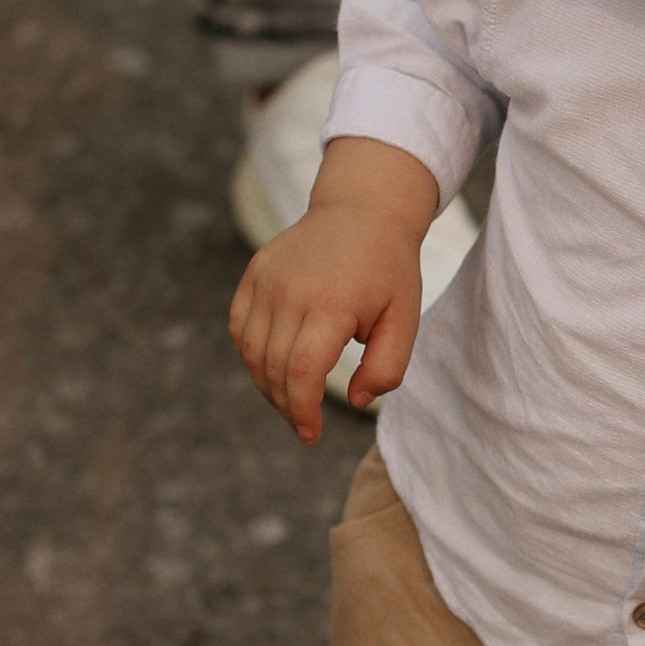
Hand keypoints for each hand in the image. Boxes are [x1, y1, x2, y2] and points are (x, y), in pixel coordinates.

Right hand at [228, 138, 439, 441]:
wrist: (363, 210)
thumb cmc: (389, 270)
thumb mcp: (405, 319)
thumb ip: (387, 367)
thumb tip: (355, 401)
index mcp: (331, 304)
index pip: (301, 373)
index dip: (302, 411)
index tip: (311, 434)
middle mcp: (290, 291)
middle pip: (273, 369)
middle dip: (287, 406)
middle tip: (304, 425)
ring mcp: (266, 280)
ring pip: (251, 352)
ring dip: (267, 386)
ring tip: (292, 400)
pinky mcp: (254, 273)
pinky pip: (239, 328)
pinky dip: (251, 355)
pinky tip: (273, 368)